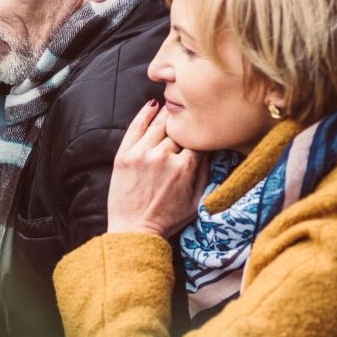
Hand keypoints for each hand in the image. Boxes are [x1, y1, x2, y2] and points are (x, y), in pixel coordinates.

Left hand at [108, 101, 209, 237]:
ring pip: (159, 124)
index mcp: (185, 167)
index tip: (203, 132)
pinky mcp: (124, 155)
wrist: (134, 231)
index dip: (201, 135)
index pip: (198, 139)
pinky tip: (153, 105)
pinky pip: (136, 126)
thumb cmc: (168, 218)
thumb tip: (212, 148)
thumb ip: (206, 172)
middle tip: (189, 118)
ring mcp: (141, 154)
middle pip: (179, 129)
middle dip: (185, 125)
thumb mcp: (197, 200)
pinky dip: (145, 113)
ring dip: (168, 116)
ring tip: (174, 110)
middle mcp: (163, 156)